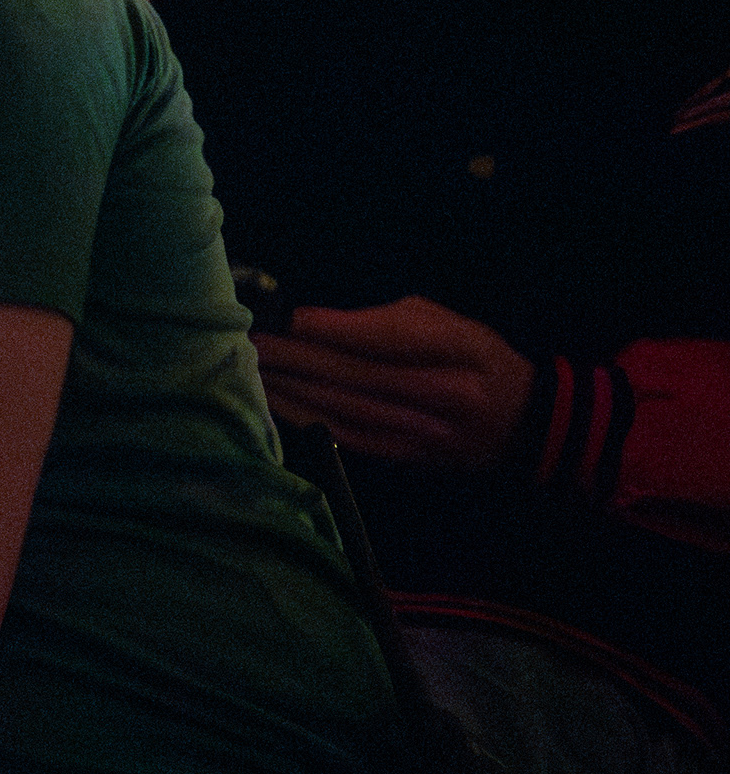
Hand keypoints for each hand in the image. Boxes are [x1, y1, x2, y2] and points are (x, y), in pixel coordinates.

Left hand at [253, 296, 535, 471]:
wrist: (521, 425)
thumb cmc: (477, 360)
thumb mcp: (452, 325)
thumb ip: (392, 321)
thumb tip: (322, 323)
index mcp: (461, 349)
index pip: (391, 339)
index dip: (336, 330)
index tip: (290, 317)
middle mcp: (443, 392)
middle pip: (358, 374)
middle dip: (298, 357)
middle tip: (250, 340)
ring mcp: (424, 430)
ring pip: (346, 407)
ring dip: (293, 388)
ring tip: (252, 368)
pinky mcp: (406, 456)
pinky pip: (347, 435)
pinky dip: (307, 417)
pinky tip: (275, 402)